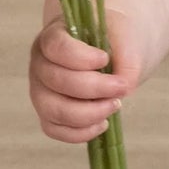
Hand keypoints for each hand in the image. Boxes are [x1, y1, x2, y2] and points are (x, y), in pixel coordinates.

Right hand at [28, 7, 142, 143]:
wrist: (116, 50)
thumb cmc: (115, 39)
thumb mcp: (125, 37)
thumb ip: (127, 58)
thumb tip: (124, 87)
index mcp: (53, 37)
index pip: (56, 47)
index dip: (81, 57)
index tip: (106, 59)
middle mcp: (41, 64)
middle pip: (56, 81)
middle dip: (94, 88)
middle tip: (122, 87)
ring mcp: (41, 91)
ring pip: (53, 110)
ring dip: (88, 113)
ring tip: (115, 105)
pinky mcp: (49, 114)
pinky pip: (55, 130)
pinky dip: (80, 132)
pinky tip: (103, 123)